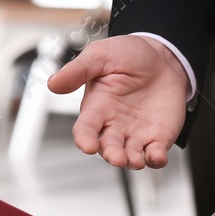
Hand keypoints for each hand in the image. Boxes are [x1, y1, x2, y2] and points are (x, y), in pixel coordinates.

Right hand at [47, 35, 188, 169]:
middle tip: (117, 157)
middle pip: (107, 147)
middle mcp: (114, 124)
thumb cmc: (127, 54)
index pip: (85, 129)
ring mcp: (136, 133)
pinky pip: (155, 154)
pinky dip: (156, 159)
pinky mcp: (158, 136)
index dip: (84, 139)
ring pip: (130, 155)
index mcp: (96, 107)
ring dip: (132, 161)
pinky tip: (157, 157)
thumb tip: (53, 83)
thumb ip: (77, 70)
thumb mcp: (100, 55)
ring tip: (136, 160)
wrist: (161, 54)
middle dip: (111, 155)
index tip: (87, 146)